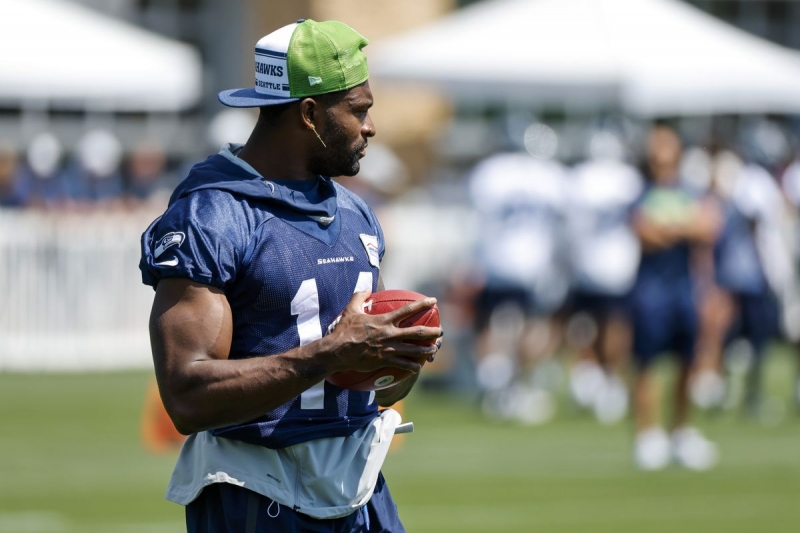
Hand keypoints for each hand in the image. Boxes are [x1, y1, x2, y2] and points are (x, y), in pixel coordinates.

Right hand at [325, 291, 442, 373]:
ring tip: (435, 349)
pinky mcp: (384, 360)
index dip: (422, 304)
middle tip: (441, 331)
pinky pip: (403, 364)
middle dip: (432, 331)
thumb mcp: (351, 310)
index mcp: (384, 320)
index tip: (433, 301)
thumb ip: (359, 297)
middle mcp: (389, 333)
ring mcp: (388, 348)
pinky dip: (412, 365)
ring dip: (426, 349)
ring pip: (413, 349)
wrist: (338, 351)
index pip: (408, 310)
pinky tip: (418, 366)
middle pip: (417, 332)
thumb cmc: (344, 331)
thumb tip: (365, 289)